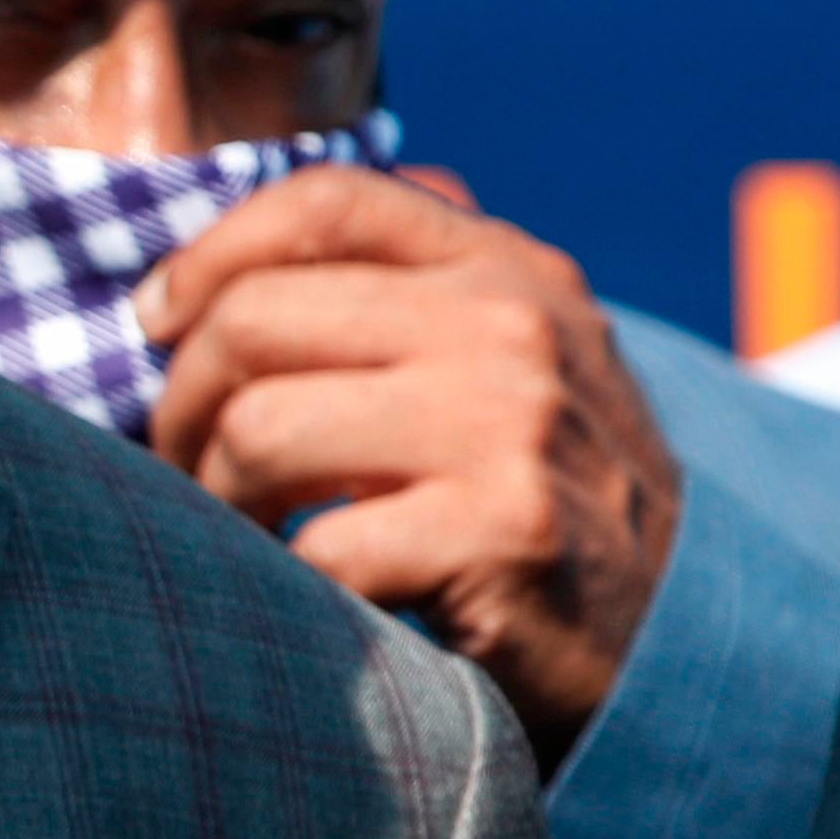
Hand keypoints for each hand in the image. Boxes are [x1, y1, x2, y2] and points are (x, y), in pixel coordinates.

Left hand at [136, 167, 679, 762]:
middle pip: (254, 320)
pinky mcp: (500, 535)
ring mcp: (510, 427)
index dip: (210, 253)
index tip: (156, 320)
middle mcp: (512, 328)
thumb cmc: (550, 493)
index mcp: (506, 267)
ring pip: (260, 429)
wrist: (683, 638)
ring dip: (216, 495)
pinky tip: (306, 593)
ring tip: (236, 527)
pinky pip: (316, 547)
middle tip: (182, 462)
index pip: (325, 200)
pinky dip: (286, 581)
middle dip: (183, 401)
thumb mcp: (516, 355)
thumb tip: (223, 263)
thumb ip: (410, 285)